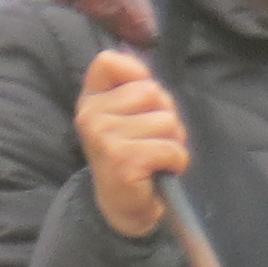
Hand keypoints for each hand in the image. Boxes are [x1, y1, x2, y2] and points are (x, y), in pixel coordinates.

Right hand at [74, 47, 190, 240]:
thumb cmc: (132, 155)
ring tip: (155, 156)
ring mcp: (104, 138)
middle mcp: (90, 116)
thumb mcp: (126, 116)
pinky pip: (172, 149)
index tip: (139, 102)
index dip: (136, 75)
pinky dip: (176, 162)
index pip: (109, 61)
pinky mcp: (123, 161)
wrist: (123, 205)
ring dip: (173, 142)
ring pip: (167, 121)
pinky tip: (160, 171)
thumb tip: (140, 62)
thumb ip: (133, 88)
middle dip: (166, 116)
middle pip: (152, 92)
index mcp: (90, 100)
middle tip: (152, 138)